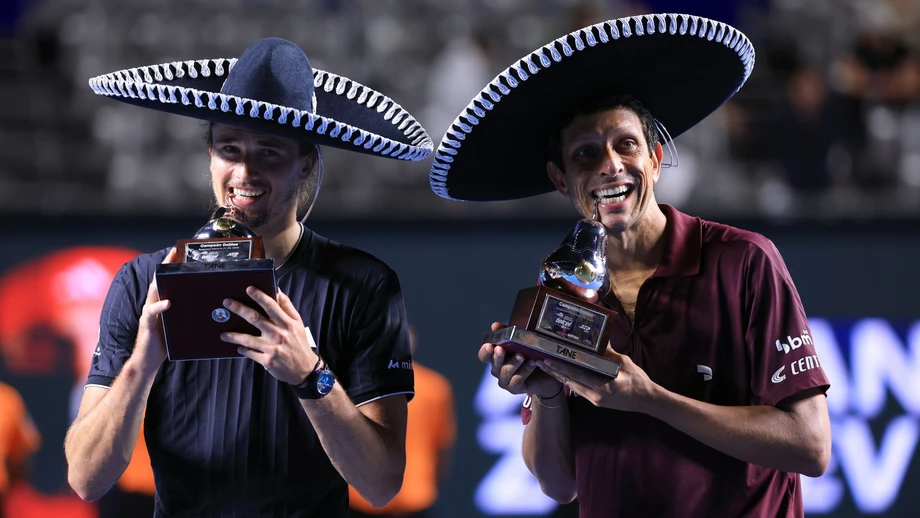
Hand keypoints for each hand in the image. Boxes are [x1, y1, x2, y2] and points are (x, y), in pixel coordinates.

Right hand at [134, 247, 177, 373]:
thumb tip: (208, 306)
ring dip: (160, 281)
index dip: (169, 267)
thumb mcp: (178, 324)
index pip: (164, 282)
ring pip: (152, 293)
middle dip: (164, 267)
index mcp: (160, 304)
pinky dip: (159, 307)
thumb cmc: (165, 343)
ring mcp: (148, 314)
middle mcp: (152, 306)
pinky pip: (150, 313)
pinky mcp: (146, 325)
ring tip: (167, 271)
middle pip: (157, 281)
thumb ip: (186, 313)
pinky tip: (168, 303)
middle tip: (173, 253)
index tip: (178, 253)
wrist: (148, 361)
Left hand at [220, 286, 316, 384]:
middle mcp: (279, 334)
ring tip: (224, 334)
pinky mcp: (267, 361)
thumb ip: (287, 307)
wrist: (305, 369)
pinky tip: (238, 347)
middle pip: (256, 319)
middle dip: (240, 309)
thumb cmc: (299, 343)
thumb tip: (277, 291)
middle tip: (227, 302)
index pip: (272, 306)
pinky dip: (242, 350)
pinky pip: (250, 353)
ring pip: (248, 339)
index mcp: (287, 323)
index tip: (249, 289)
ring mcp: (272, 348)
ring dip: (234, 335)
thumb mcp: (298, 323)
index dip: (260, 296)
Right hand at [478, 322, 560, 397]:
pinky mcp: (514, 388)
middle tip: (501, 349)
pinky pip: (517, 380)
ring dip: (514, 363)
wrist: (546, 375)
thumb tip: (495, 325)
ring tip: (522, 355)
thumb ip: (507, 333)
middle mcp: (498, 370)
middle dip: (497, 356)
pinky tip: (532, 363)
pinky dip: (525, 370)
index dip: (484, 351)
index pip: (484, 356)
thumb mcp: (520, 343)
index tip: (489, 345)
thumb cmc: (531, 356)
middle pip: (493, 364)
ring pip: (505, 372)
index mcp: (496, 358)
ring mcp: (505, 380)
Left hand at [537, 346, 656, 411]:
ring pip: (572, 386)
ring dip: (558, 376)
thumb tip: (597, 338)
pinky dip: (569, 381)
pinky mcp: (596, 402)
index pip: (577, 374)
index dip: (561, 366)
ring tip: (545, 367)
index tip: (548, 359)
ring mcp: (596, 400)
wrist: (647, 401)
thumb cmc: (638, 380)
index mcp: (604, 386)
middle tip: (538, 361)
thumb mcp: (624, 362)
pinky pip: (579, 390)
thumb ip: (608, 352)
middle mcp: (597, 395)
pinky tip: (560, 374)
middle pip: (570, 381)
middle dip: (554, 371)